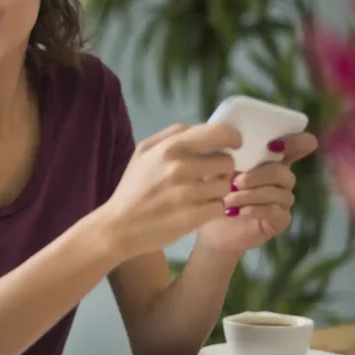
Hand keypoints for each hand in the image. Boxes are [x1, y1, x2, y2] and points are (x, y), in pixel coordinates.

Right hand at [98, 123, 241, 259]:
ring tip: (202, 195)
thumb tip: (202, 129)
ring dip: (218, 191)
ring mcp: (187, 193)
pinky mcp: (192, 217)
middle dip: (222, 170)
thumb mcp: (143, 151)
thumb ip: (172, 135)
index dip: (231, 137)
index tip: (234, 144)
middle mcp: (180, 167)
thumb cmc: (134, 187)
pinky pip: (219, 207)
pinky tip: (198, 210)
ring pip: (225, 186)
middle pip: (227, 162)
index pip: (217, 133)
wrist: (119, 226)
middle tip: (210, 177)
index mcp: (170, 147)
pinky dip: (212, 209)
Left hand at [196, 132, 318, 252]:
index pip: (296, 146)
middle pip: (282, 172)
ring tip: (228, 200)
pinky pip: (274, 211)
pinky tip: (238, 212)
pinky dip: (254, 209)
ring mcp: (283, 200)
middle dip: (258, 175)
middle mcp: (281, 179)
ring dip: (250, 194)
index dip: (295, 141)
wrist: (211, 230)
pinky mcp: (281, 220)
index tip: (276, 145)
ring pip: (278, 192)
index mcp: (270, 161)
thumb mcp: (217, 171)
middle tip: (234, 182)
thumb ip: (227, 155)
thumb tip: (228, 141)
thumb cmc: (215, 195)